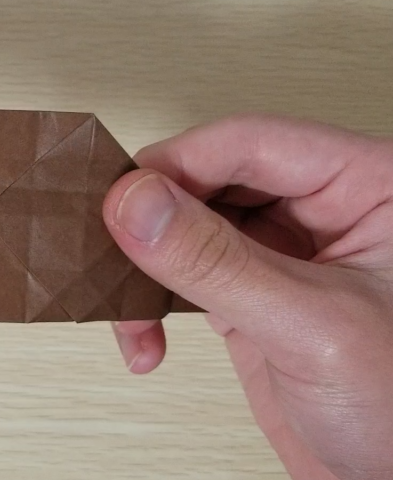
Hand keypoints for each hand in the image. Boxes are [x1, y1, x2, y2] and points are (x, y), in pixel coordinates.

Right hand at [102, 115, 392, 479]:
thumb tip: (137, 203)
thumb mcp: (311, 327)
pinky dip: (152, 303)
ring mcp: (288, 253)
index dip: (177, 168)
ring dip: (145, 269)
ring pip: (188, 225)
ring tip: (126, 307)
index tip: (122, 204)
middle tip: (112, 253)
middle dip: (152, 222)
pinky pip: (185, 274)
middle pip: (210, 179)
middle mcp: (327, 209)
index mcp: (369, 185)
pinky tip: (145, 335)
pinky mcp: (255, 294)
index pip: (249, 144)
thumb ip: (217, 261)